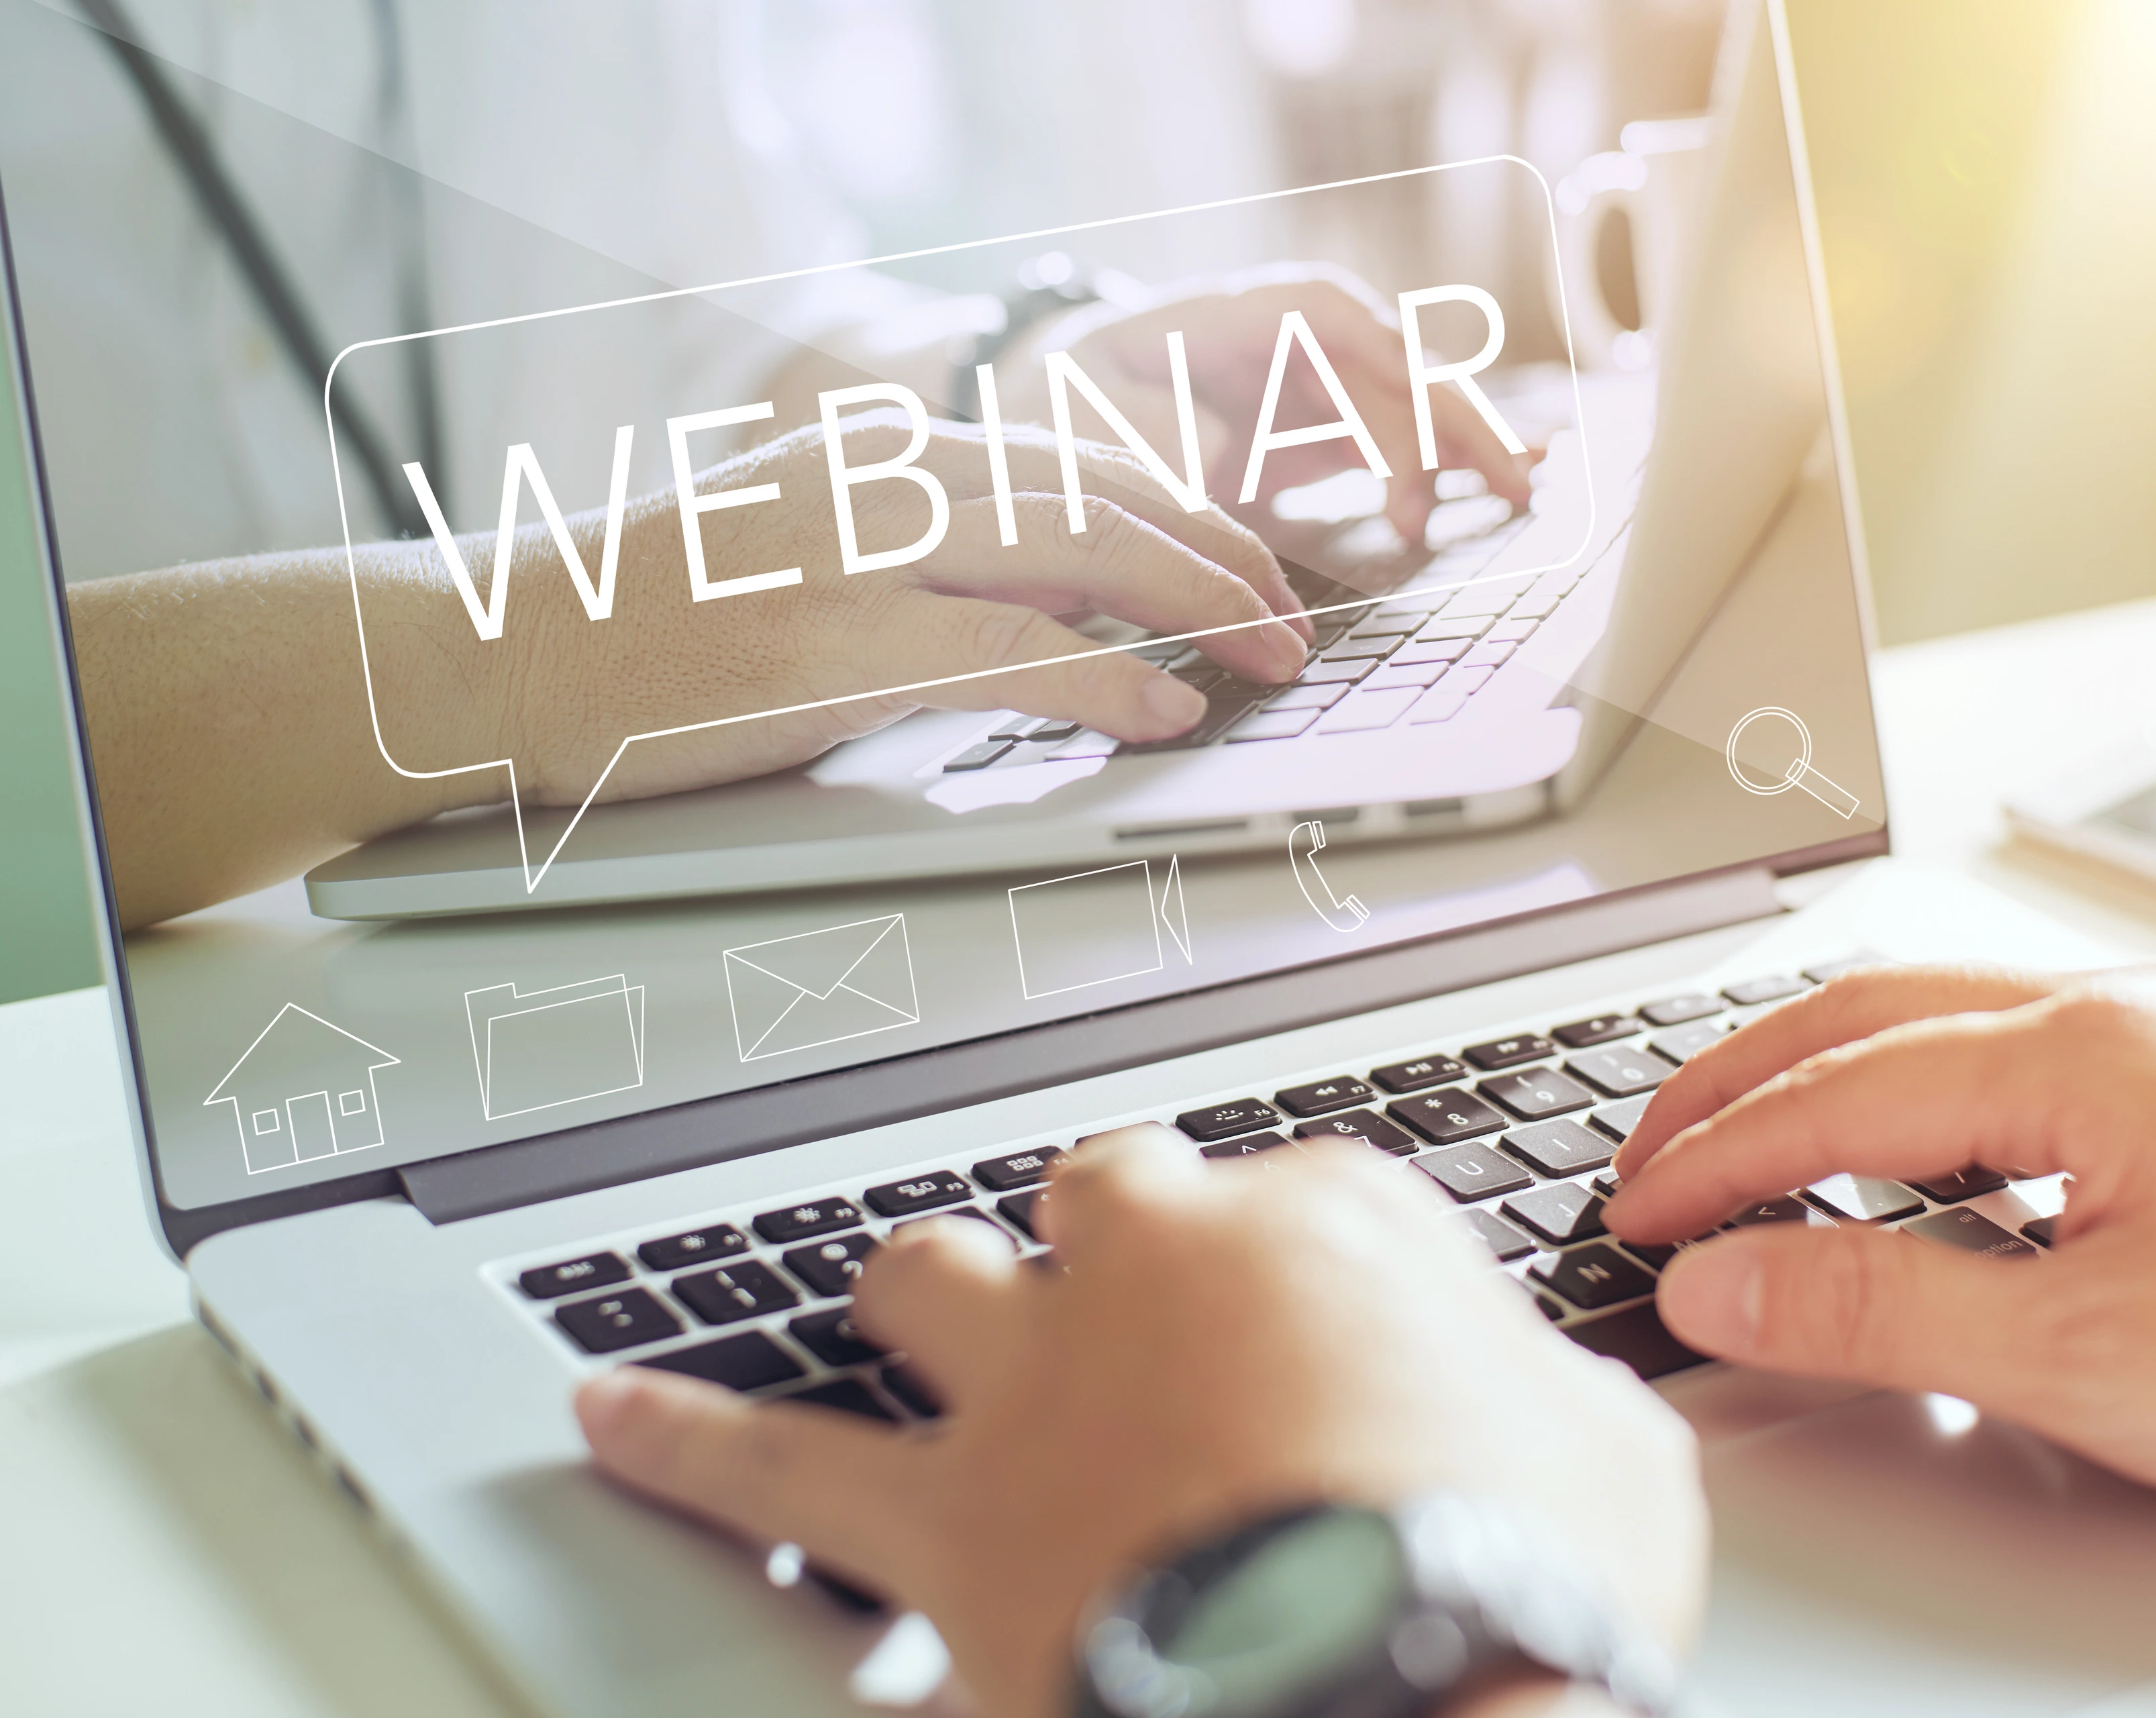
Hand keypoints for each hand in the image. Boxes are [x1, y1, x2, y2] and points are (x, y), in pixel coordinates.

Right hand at [390, 411, 1314, 806]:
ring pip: (1077, 553)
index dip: (1192, 512)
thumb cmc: (667, 623)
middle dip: (1225, 554)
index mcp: (890, 451)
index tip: (1256, 565)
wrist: (508, 654)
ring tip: (1268, 658)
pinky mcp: (828, 648)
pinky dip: (1103, 682)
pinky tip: (1164, 712)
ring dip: (1197, 606)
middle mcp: (885, 481)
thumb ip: (934, 562)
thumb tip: (1069, 614)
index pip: (1083, 459)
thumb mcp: (813, 552)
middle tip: (1293, 620)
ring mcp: (855, 558)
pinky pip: (1003, 655)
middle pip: (1106, 492)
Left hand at [577, 1126, 1705, 1717]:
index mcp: (1331, 1230)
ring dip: (923, 1293)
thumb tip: (1533, 1412)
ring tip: (905, 1309)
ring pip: (926, 1276)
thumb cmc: (1525, 1590)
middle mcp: (1161, 1270)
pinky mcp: (937, 1527)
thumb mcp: (1615, 1471)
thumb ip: (1548, 1401)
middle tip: (1136, 1303)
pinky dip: (681, 1435)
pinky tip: (608, 1414)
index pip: (1304, 1201)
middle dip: (1116, 1241)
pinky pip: (767, 1466)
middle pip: (1105, 1195)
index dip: (1313, 1286)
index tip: (1335, 1359)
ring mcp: (1034, 1385)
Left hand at [999, 268, 1534, 546]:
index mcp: (1239, 314)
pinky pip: (1402, 438)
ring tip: (1524, 490)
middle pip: (1394, 362)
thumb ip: (1142, 423)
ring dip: (1469, 443)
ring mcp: (1319, 382)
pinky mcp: (1327, 429)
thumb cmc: (1066, 394)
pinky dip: (1451, 460)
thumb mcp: (1077, 404)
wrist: (1058, 400)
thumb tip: (1216, 446)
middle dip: (1454, 420)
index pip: (1329, 321)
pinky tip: (1509, 483)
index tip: (1412, 449)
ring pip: (1413, 401)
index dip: (1383, 374)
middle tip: (1504, 484)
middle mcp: (1296, 338)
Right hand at [1604, 964, 2155, 1519]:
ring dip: (1822, 1063)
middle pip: (1862, 1011)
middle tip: (1650, 1151)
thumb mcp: (2086, 1354)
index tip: (1634, 1215)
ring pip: (1939, 1010)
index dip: (1710, 1161)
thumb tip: (1724, 1282)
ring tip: (1749, 1127)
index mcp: (2068, 1054)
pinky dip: (1914, 1077)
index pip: (1827, 1095)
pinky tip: (1918, 1137)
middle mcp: (2111, 1010)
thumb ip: (1880, 1311)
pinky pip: (2014, 1039)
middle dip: (1734, 1081)